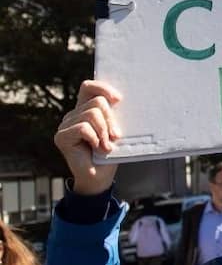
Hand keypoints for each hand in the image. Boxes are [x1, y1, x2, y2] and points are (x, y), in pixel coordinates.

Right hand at [53, 80, 121, 194]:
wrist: (100, 177)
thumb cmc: (110, 153)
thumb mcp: (115, 129)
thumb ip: (112, 114)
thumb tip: (118, 99)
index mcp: (85, 109)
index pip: (88, 87)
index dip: (103, 88)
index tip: (118, 100)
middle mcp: (73, 115)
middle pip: (97, 102)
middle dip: (110, 119)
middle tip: (115, 136)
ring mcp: (65, 125)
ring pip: (92, 114)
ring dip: (104, 132)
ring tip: (106, 146)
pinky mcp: (61, 137)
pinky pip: (84, 128)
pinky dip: (95, 138)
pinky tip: (96, 149)